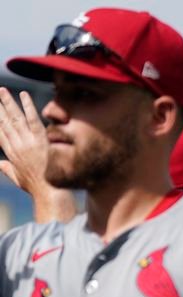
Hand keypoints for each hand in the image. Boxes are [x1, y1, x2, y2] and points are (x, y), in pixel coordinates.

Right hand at [0, 88, 75, 222]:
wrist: (49, 193)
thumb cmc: (37, 188)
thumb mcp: (19, 179)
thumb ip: (8, 170)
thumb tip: (0, 164)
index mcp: (11, 154)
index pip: (0, 133)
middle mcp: (16, 145)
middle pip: (4, 122)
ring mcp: (27, 141)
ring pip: (15, 118)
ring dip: (8, 102)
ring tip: (2, 90)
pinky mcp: (40, 140)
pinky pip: (33, 119)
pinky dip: (28, 106)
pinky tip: (24, 95)